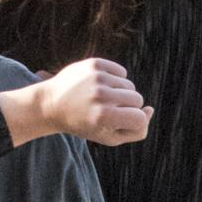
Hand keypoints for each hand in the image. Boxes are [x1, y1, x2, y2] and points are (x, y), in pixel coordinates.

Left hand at [8, 57, 152, 146]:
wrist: (50, 104)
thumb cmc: (82, 124)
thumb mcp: (108, 137)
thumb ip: (136, 130)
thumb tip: (150, 109)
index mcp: (103, 116)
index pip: (140, 118)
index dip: (134, 121)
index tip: (120, 122)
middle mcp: (100, 95)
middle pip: (138, 99)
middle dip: (127, 106)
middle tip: (106, 111)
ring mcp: (97, 77)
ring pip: (129, 85)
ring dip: (120, 93)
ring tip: (100, 99)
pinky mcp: (94, 64)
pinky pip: (121, 72)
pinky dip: (116, 79)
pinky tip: (100, 86)